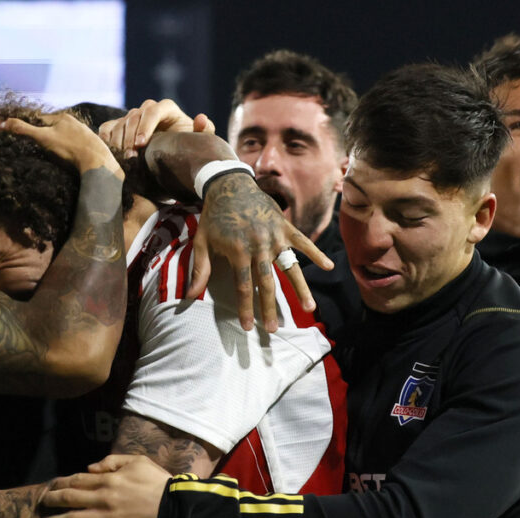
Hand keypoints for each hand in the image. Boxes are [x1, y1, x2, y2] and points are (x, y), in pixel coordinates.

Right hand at [0, 113, 122, 176]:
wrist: (97, 162)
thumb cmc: (69, 148)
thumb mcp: (43, 137)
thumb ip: (22, 129)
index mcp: (63, 117)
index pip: (41, 119)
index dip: (31, 127)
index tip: (24, 136)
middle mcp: (75, 123)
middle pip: (54, 128)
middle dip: (45, 136)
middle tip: (39, 148)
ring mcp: (84, 134)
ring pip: (65, 137)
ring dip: (58, 144)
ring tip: (54, 155)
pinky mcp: (91, 146)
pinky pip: (76, 147)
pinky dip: (69, 151)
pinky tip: (68, 158)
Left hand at [39, 455, 170, 517]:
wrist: (175, 509)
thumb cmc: (159, 483)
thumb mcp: (139, 462)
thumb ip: (113, 462)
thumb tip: (90, 468)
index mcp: (109, 480)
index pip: (78, 480)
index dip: (61, 483)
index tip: (52, 485)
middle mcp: (103, 498)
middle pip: (69, 498)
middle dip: (52, 500)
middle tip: (43, 502)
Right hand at [98, 98, 214, 157]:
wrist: (175, 158)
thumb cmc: (188, 149)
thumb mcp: (199, 143)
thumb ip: (204, 132)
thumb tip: (201, 119)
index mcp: (167, 109)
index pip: (152, 111)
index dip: (145, 126)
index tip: (141, 144)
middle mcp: (149, 109)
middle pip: (134, 116)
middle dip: (130, 137)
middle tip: (131, 158)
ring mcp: (133, 117)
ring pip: (120, 123)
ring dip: (118, 141)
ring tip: (123, 160)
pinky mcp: (121, 126)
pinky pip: (108, 128)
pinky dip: (106, 139)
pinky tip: (110, 153)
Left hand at [188, 172, 332, 330]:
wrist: (230, 184)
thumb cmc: (214, 216)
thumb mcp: (202, 241)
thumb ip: (200, 269)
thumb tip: (191, 296)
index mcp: (238, 250)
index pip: (243, 285)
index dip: (246, 308)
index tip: (249, 327)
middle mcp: (258, 245)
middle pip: (266, 282)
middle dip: (269, 308)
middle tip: (274, 329)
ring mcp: (275, 236)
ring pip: (290, 267)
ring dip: (300, 288)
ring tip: (309, 309)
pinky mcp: (285, 227)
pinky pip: (303, 242)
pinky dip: (316, 253)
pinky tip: (328, 266)